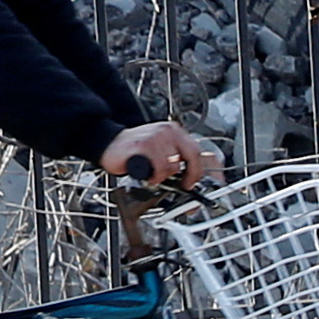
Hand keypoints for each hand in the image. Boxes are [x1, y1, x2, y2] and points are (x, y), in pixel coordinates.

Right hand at [101, 121, 226, 190]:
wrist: (109, 144)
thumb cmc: (134, 152)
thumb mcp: (160, 154)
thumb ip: (178, 164)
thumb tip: (193, 185)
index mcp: (176, 132)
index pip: (200, 151)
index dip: (208, 171)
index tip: (209, 186)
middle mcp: (168, 131)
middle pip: (194, 156)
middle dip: (191, 177)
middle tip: (185, 187)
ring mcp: (156, 137)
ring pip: (174, 166)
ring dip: (164, 177)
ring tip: (154, 176)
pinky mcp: (143, 145)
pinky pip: (158, 167)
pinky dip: (154, 176)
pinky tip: (146, 174)